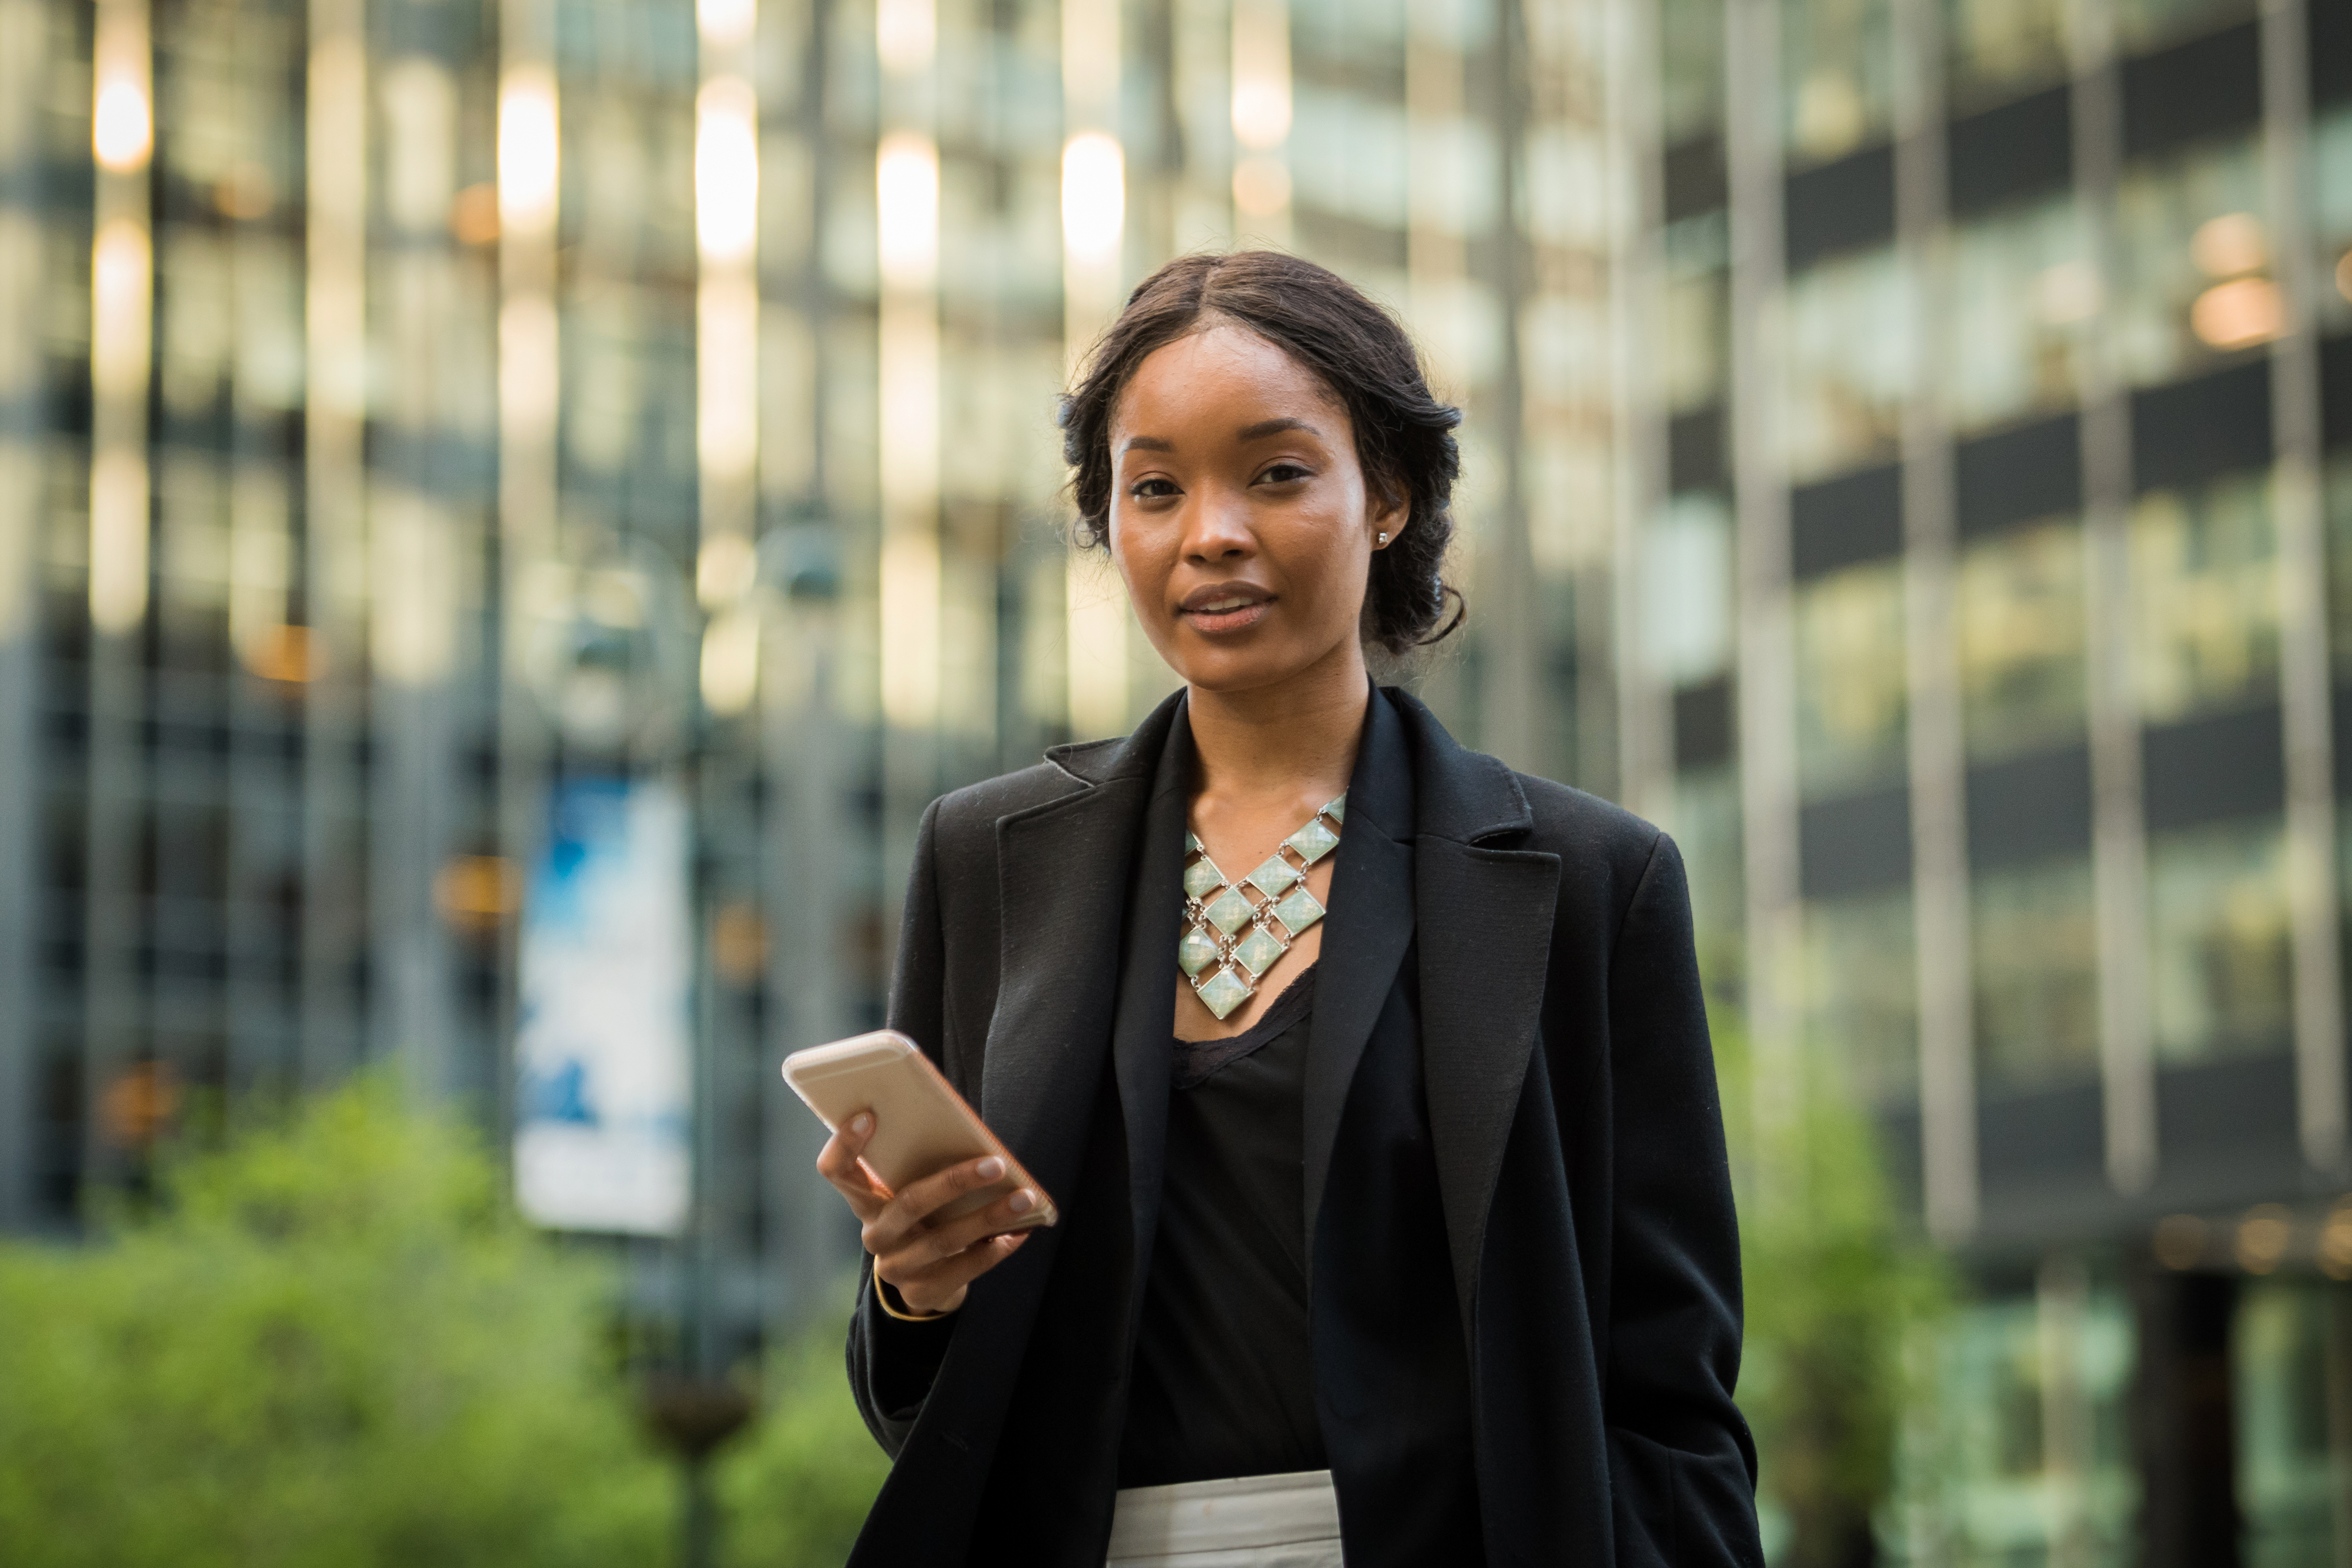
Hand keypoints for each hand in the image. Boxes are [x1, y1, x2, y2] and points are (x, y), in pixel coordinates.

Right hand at [815, 1111, 1037, 1315]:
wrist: (926, 1281)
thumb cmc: (927, 1217)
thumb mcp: (915, 1190)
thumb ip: (923, 1165)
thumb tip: (968, 1132)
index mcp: (865, 1200)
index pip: (836, 1171)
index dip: (844, 1144)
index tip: (869, 1115)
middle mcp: (875, 1234)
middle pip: (909, 1203)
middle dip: (956, 1182)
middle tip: (996, 1164)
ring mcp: (895, 1268)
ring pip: (943, 1239)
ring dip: (988, 1217)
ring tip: (1024, 1198)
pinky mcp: (921, 1294)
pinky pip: (962, 1270)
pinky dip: (995, 1249)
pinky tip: (1018, 1233)